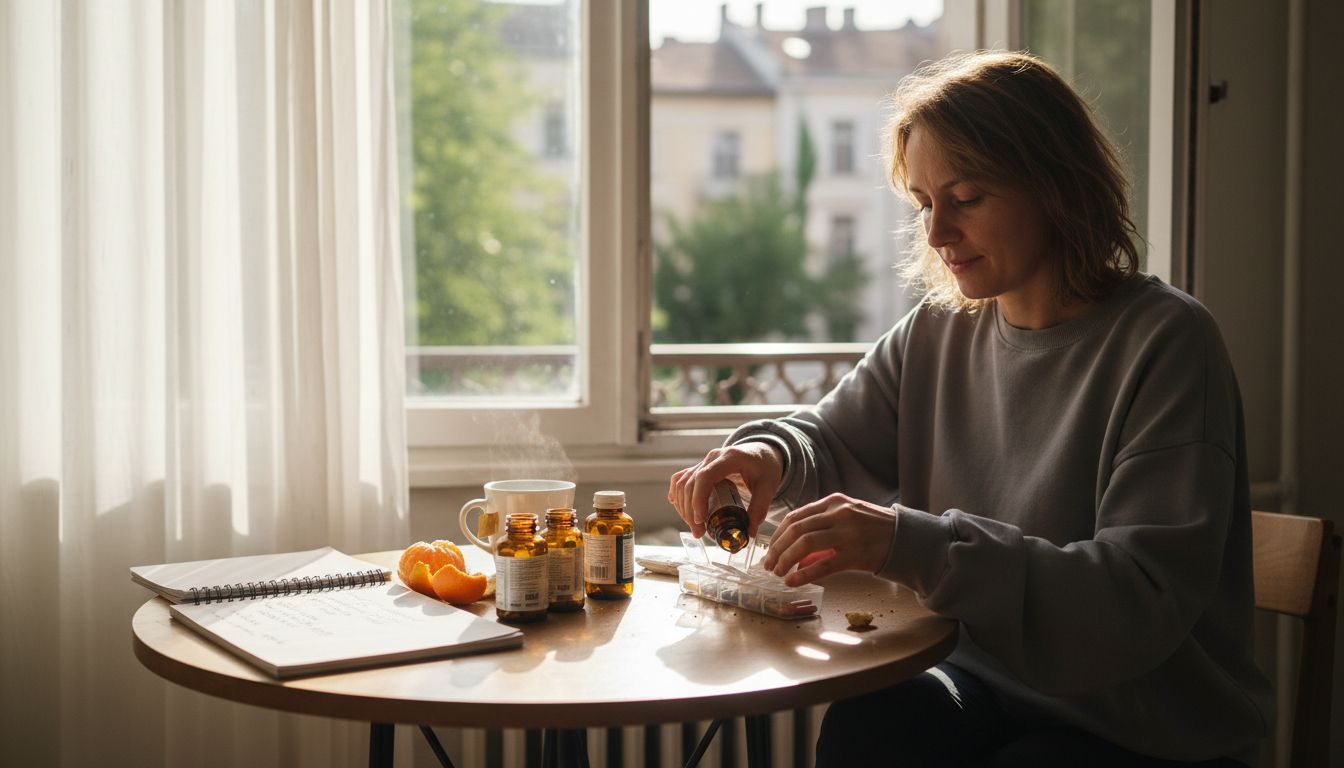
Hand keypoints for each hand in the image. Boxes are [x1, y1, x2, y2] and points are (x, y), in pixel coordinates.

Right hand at [667, 442, 783, 537]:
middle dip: (690, 511)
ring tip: (695, 527)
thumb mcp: (769, 486)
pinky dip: (678, 495)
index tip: (701, 520)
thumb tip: (748, 533)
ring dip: (683, 507)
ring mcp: (703, 461)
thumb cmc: (765, 466)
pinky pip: (680, 480)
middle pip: (691, 483)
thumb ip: (759, 508)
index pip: (706, 476)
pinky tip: (681, 510)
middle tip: (699, 532)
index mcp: (730, 458)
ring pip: (682, 483)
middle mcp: (712, 457)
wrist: (761, 452)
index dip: (699, 498)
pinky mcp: (699, 468)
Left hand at [760, 493, 895, 586]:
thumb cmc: (874, 530)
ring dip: (786, 559)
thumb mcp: (846, 521)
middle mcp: (839, 514)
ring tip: (778, 573)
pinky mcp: (857, 554)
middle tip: (769, 564)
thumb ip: (821, 533)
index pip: (796, 516)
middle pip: (796, 529)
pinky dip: (804, 574)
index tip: (770, 549)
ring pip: (805, 544)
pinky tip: (793, 581)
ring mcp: (848, 533)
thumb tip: (795, 556)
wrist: (908, 538)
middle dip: (777, 548)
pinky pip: (823, 565)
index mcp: (834, 503)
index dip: (778, 534)